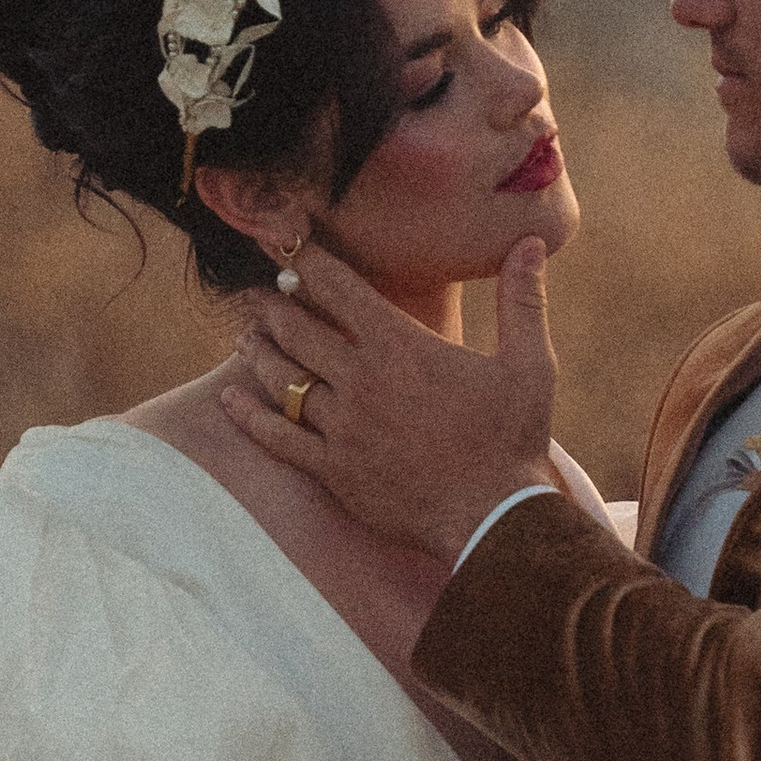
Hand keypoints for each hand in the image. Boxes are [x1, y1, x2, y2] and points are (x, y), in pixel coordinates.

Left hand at [222, 237, 559, 562]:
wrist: (495, 517)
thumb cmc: (514, 437)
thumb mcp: (530, 363)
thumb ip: (522, 300)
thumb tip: (532, 243)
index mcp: (401, 346)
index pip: (339, 288)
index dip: (308, 262)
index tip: (292, 249)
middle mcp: (362, 380)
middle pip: (298, 329)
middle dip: (272, 305)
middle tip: (256, 292)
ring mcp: (343, 427)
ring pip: (282, 379)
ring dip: (258, 352)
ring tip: (245, 337)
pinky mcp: (334, 469)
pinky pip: (277, 437)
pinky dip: (248, 416)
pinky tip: (228, 399)